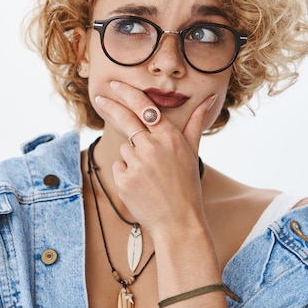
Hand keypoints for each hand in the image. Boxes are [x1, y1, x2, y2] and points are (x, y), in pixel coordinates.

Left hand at [94, 80, 216, 236]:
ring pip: (125, 147)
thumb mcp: (192, 153)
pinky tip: (141, 184)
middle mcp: (152, 147)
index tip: (115, 85)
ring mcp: (136, 163)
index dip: (127, 93)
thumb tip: (208, 99)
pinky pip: (119, 165)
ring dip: (132, 155)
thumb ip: (194, 123)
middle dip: (111, 105)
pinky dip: (126, 172)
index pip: (144, 107)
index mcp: (170, 138)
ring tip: (149, 174)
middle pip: (125, 119)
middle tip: (99, 97)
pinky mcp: (123, 179)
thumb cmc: (186, 186)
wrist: (178, 222)